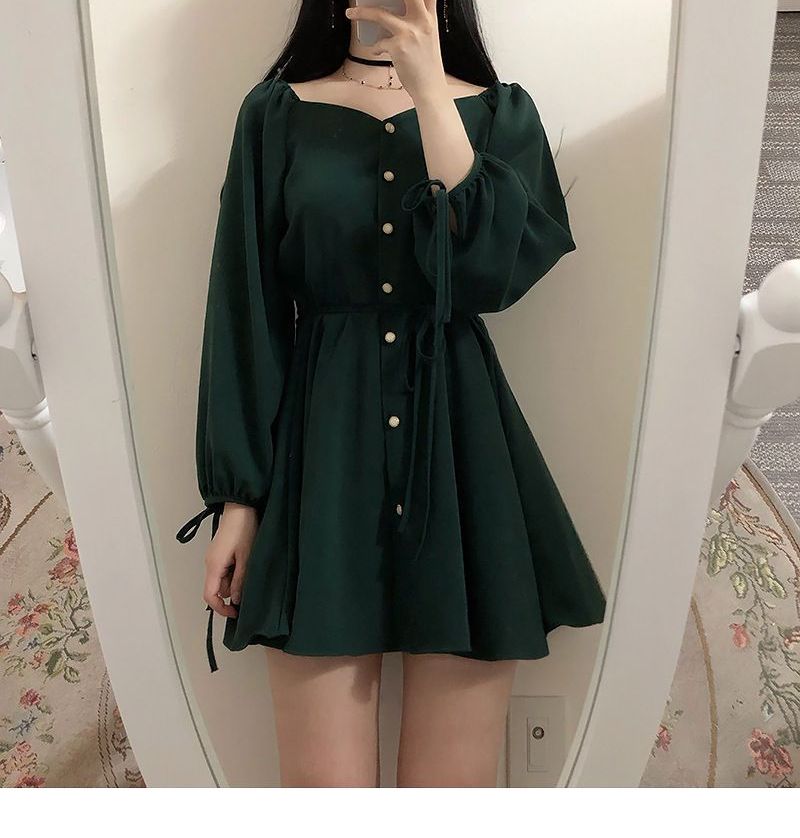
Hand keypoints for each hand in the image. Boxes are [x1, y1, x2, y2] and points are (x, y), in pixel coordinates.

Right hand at [203, 503, 257, 617]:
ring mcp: (214, 557)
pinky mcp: (220, 552)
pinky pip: (225, 569)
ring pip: (223, 579)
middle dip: (232, 592)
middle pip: (217, 588)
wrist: (241, 506)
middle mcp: (210, 563)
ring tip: (250, 569)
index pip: (210, 596)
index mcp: (214, 565)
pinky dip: (235, 571)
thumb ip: (240, 580)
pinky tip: (246, 563)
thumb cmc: (243, 528)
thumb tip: (234, 599)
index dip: (221, 608)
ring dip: (235, 580)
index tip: (235, 612)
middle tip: (250, 587)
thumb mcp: (246, 557)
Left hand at [345, 0, 447, 103]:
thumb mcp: (429, 37)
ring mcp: (409, 33)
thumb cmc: (428, 66)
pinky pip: (379, 43)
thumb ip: (418, 21)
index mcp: (431, 18)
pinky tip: (376, 51)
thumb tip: (394, 12)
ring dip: (361, 13)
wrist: (430, 89)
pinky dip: (375, 48)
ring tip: (350, 13)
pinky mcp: (398, 47)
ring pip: (379, 14)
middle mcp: (422, 21)